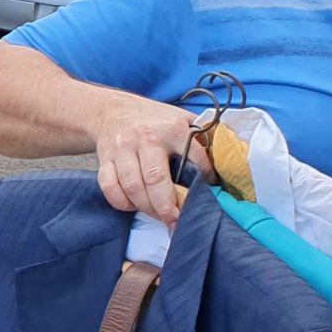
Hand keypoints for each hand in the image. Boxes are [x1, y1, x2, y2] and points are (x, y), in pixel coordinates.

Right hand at [93, 95, 206, 225]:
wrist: (112, 111)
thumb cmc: (153, 121)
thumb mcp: (180, 120)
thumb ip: (199, 138)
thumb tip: (227, 161)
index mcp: (172, 128)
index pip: (193, 156)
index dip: (203, 177)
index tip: (207, 192)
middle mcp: (146, 138)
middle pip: (155, 179)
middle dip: (167, 206)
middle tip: (176, 221)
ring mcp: (122, 149)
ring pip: (132, 187)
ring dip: (146, 208)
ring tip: (158, 216)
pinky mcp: (104, 159)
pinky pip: (109, 187)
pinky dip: (121, 202)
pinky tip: (133, 206)